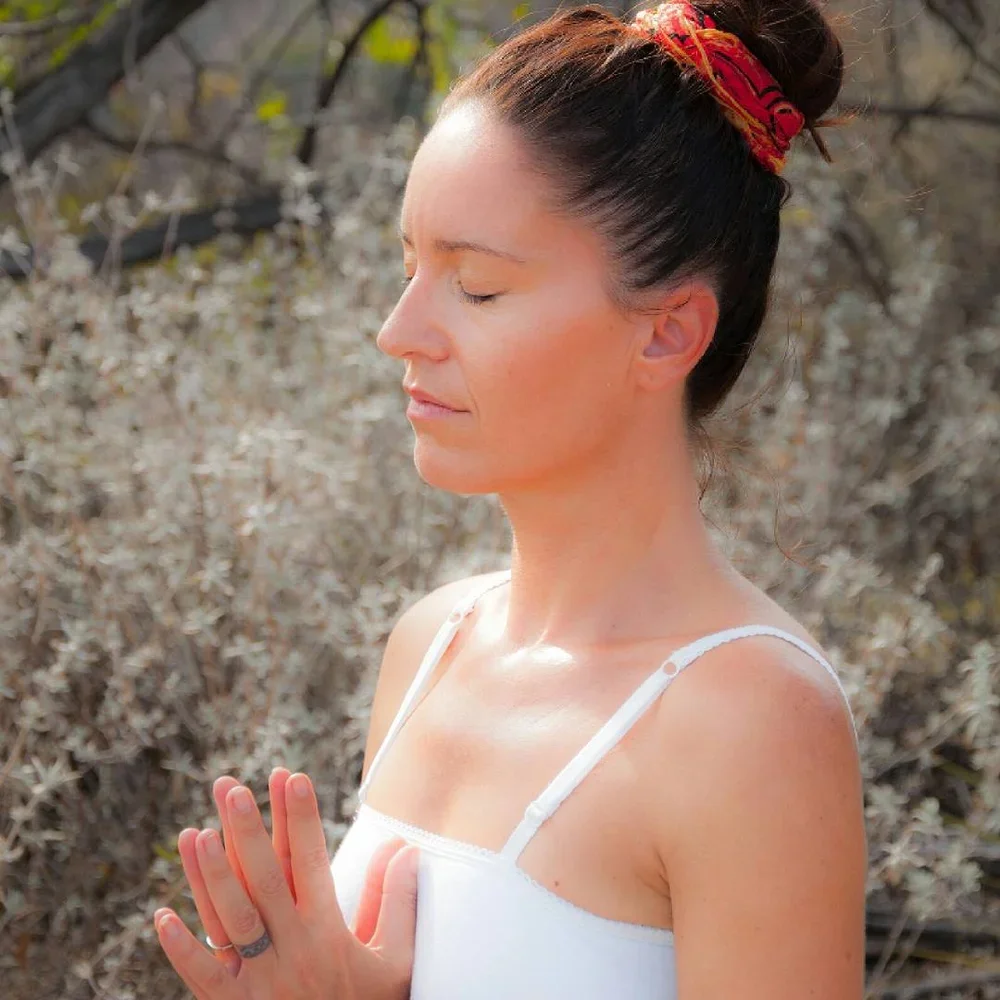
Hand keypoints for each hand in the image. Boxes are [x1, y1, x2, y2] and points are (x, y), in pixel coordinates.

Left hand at [154, 772, 418, 998]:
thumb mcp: (395, 962)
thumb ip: (398, 902)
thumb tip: (404, 847)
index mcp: (327, 933)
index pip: (311, 862)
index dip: (301, 818)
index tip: (292, 777)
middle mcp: (290, 949)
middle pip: (263, 881)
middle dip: (247, 831)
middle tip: (231, 789)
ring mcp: (257, 980)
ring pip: (228, 919)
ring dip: (209, 875)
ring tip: (196, 832)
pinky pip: (201, 976)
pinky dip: (180, 948)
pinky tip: (160, 916)